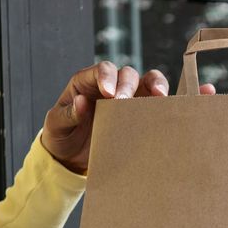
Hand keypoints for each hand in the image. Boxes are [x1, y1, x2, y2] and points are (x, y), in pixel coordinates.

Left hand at [41, 60, 174, 174]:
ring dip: (155, 86)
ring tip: (160, 97)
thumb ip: (67, 114)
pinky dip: (167, 101)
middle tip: (124, 103)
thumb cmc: (61, 136)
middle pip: (127, 74)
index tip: (108, 93)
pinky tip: (172, 108)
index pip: (102, 69)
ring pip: (148, 81)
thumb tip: (81, 103)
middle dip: (128, 86)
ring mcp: (129, 98)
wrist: (72, 158)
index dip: (107, 76)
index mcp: (87, 82)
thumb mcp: (55, 125)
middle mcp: (111, 85)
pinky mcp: (141, 113)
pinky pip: (157, 102)